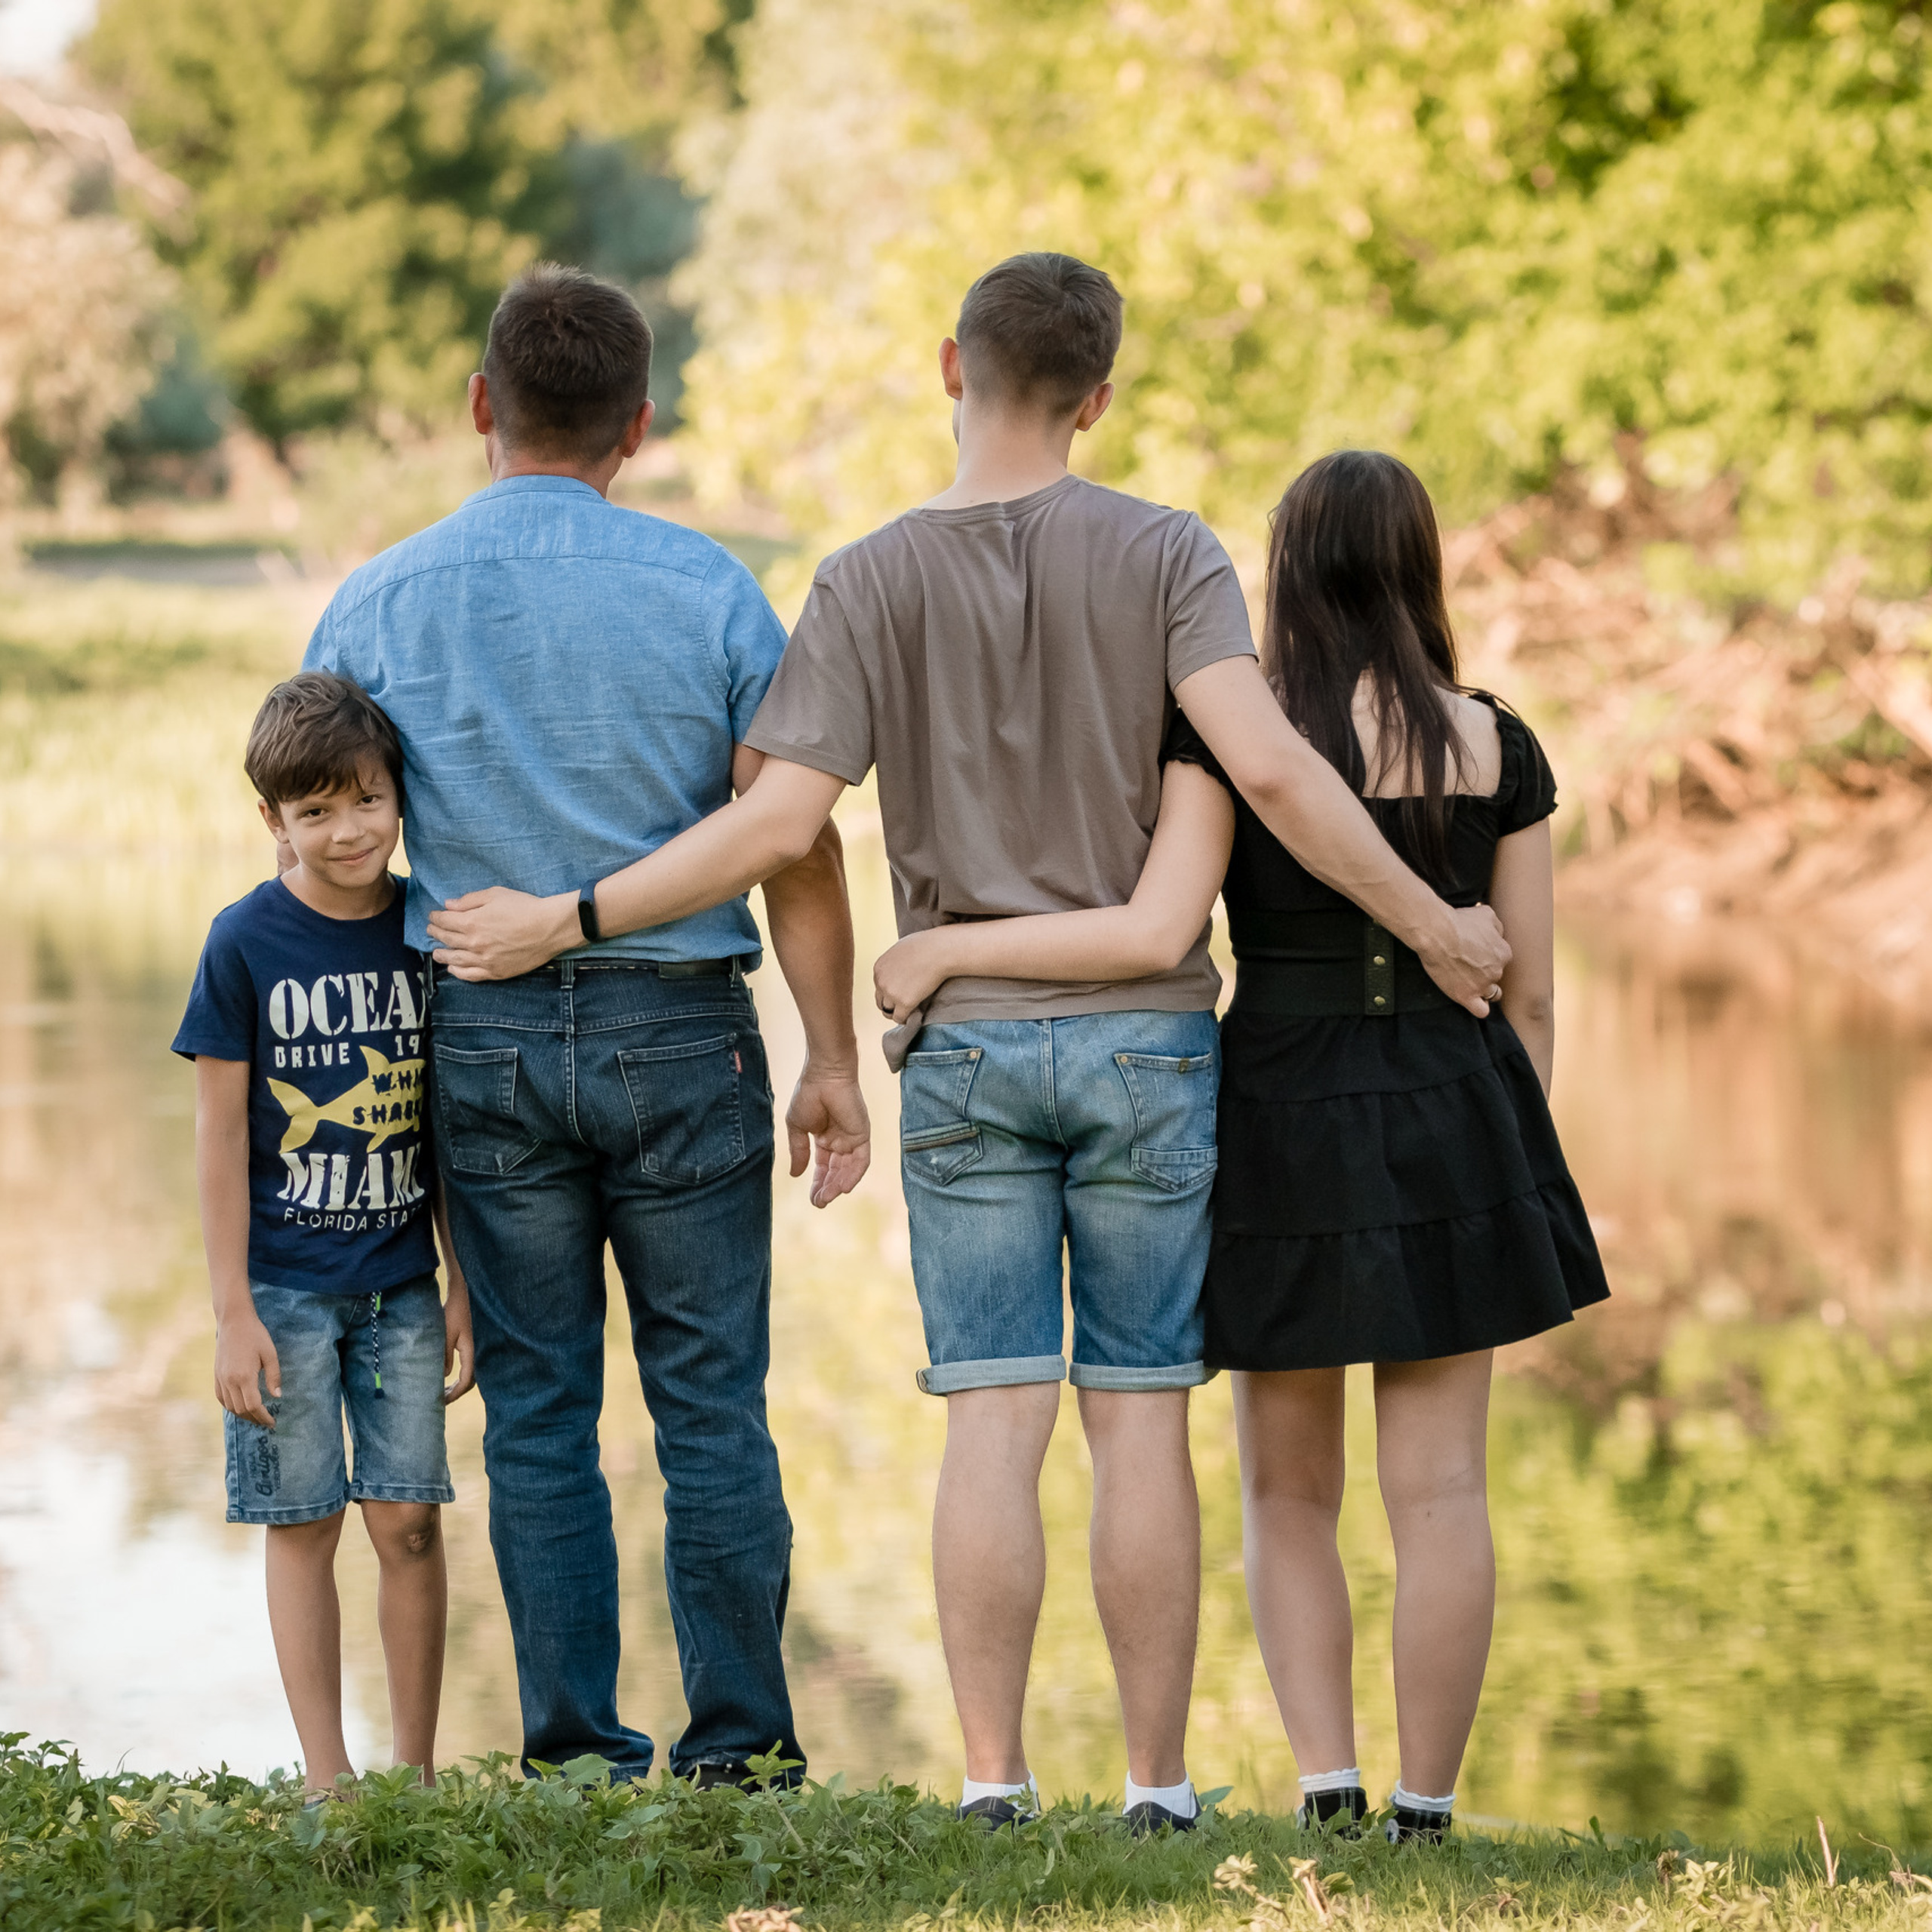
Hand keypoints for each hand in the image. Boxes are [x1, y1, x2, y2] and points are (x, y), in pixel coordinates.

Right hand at [215, 1310, 279, 1428]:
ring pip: (230, 1406)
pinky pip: (221, 1398)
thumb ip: (274, 1376)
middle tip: (267, 1422)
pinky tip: (240, 1407)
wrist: (233, 1321)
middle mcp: (229, 1381)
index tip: (272, 1422)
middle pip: (241, 1409)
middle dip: (255, 1419)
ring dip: (243, 1415)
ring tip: (256, 1417)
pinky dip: (230, 1407)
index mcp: (244, 1376)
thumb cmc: (255, 1335)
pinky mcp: (216, 1375)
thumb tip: (277, 1396)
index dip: (263, 1417)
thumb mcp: (270, 1354)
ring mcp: (220, 1379)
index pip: (253, 1406)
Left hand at [428, 887, 577, 980]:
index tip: (433, 915)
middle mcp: (474, 944)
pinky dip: (458, 972)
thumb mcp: (496, 894)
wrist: (550, 928)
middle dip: (436, 933)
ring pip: (455, 960)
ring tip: (436, 952)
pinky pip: (471, 975)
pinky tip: (453, 968)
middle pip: (447, 940)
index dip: (436, 917)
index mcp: (472, 922)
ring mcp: (485, 960)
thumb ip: (469, 900)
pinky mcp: (496, 972)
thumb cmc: (526, 907)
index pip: (445, 921)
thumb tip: (449, 905)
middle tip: (431, 930)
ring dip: (442, 955)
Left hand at [442, 1286, 476, 1403]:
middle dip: (457, 1392)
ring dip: (460, 1384)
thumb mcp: (445, 1334)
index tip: (441, 1401)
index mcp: (472, 1351)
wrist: (466, 1292)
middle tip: (442, 1400)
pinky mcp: (476, 1343)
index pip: (466, 1381)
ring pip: (473, 1373)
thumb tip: (444, 1376)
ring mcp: (479, 1347)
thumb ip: (444, 1356)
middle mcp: (479, 1351)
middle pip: (471, 1381)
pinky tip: (452, 1375)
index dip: (454, 1394)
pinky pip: (472, 1365)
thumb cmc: (454, 1311)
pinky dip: (462, 1374)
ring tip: (445, 1390)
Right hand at [786, 1066, 870, 1206]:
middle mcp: (840, 1141)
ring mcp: (852, 1138)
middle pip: (836, 1172)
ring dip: (838, 1186)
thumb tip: (795, 1174)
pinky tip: (843, 1188)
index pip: (823, 1167)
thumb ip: (798, 1151)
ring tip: (827, 1198)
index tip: (812, 1198)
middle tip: (819, 1203)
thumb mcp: (797, 1127)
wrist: (824, 1076)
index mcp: (824, 1138)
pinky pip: (861, 1161)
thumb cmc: (808, 1095)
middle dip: (827, 1188)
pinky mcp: (862, 1135)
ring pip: (848, 1170)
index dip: (817, 1183)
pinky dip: (853, 1175)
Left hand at [873, 929, 955, 1024]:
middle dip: (891, 1004)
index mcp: (879, 967)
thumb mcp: (902, 949)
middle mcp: (881, 981)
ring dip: (898, 1012)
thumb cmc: (927, 945)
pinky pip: (899, 1018)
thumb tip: (903, 971)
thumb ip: (897, 962)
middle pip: (881, 1001)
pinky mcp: (904, 1002)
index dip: (891, 991)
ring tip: (910, 1011)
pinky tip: (914, 1015)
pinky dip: (906, 1019)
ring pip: (888, 1011)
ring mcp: (891, 992)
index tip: (902, 993)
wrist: (939, 951)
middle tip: (904, 1006)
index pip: (879, 986)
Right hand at [1416, 903, 1511, 1015]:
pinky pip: (1481, 1010)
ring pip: (1491, 994)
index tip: (1475, 952)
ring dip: (1483, 988)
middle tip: (1467, 963)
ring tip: (1468, 980)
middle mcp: (1497, 971)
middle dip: (1485, 971)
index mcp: (1504, 953)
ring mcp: (1482, 985)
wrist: (1438, 933)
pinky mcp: (1466, 996)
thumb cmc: (1460, 921)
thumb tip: (1498, 935)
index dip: (1489, 956)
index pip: (1502, 959)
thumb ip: (1498, 928)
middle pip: (1496, 976)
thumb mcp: (1487, 914)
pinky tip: (1471, 999)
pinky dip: (1479, 1007)